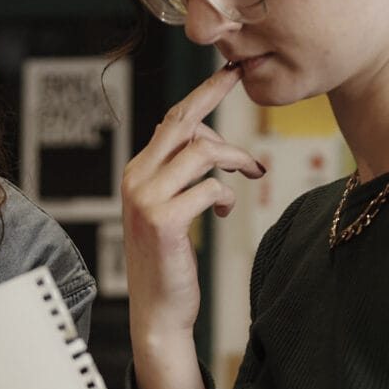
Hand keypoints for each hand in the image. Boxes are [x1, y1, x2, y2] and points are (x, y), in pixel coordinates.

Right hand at [121, 66, 263, 388]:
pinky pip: (208, 188)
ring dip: (235, 158)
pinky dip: (225, 195)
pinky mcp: (164, 220)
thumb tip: (207, 145)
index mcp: (136, 173)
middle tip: (243, 85)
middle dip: (215, 98)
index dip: (201, 96)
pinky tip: (225, 210)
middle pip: (182, 123)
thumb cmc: (168, 264)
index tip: (227, 76)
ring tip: (252, 172)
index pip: (170, 122)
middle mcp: (136, 179)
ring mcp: (147, 199)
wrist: (158, 312)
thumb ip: (179, 178)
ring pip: (201, 152)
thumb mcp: (169, 212)